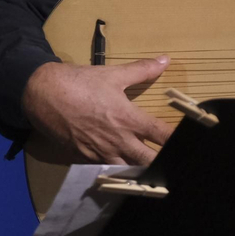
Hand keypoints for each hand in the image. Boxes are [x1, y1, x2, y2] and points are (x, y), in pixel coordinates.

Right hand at [20, 57, 173, 164]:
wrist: (43, 95)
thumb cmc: (80, 83)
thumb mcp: (113, 74)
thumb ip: (142, 70)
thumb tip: (166, 60)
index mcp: (128, 119)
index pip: (161, 135)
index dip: (176, 141)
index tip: (190, 144)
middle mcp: (118, 140)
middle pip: (147, 160)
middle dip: (161, 164)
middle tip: (174, 165)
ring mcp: (100, 152)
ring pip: (127, 170)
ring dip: (140, 172)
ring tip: (153, 175)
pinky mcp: (84, 158)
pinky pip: (106, 170)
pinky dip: (117, 172)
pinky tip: (124, 173)